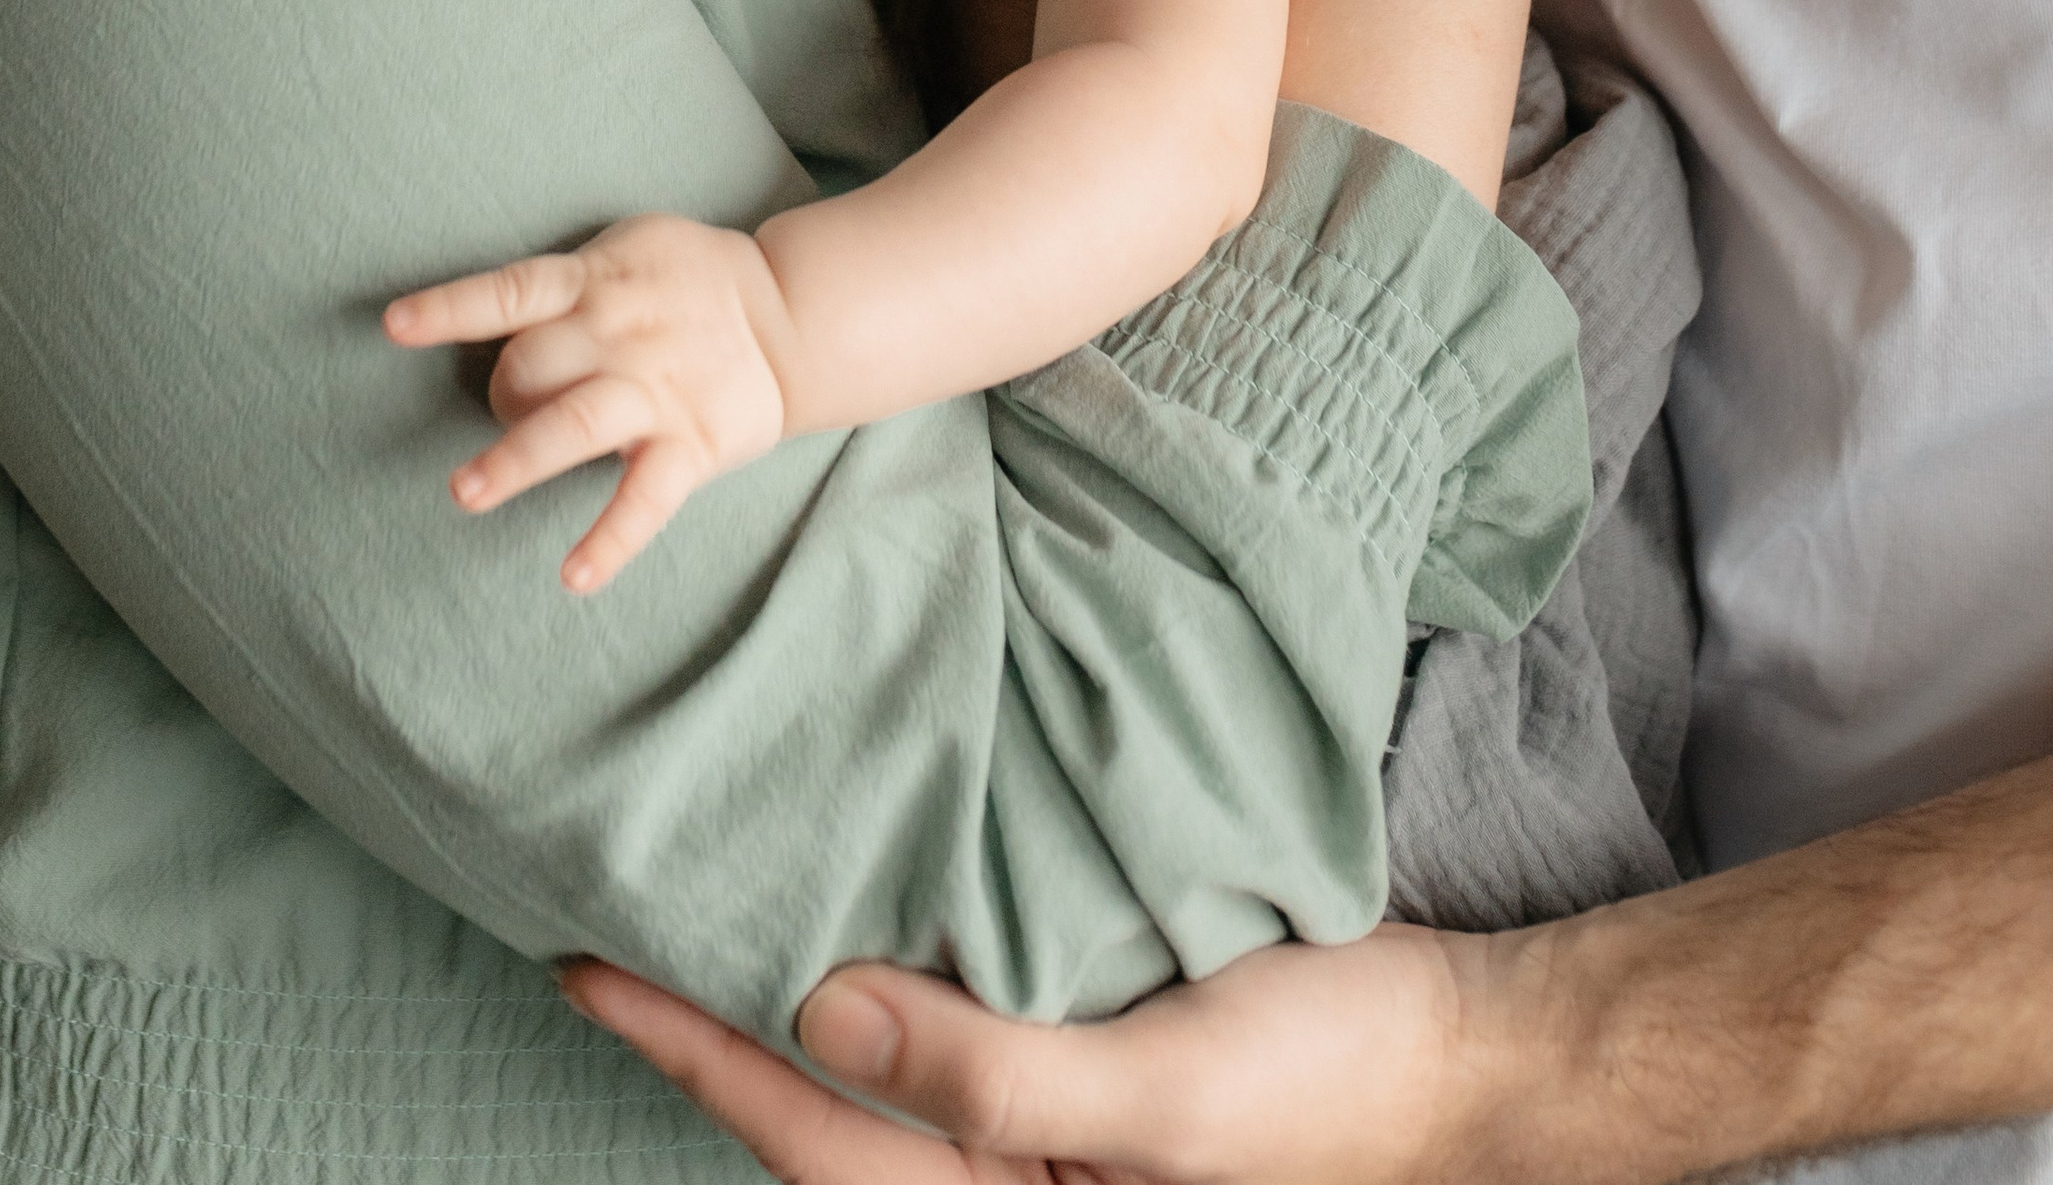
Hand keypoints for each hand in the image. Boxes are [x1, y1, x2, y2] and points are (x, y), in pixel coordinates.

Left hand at [383, 212, 791, 589]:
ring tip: (465, 492)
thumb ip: (561, 282)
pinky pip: (645, 498)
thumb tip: (485, 313)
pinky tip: (574, 576)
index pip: (509, 292)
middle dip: (499, 395)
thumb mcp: (624, 250)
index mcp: (594, 282)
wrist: (790, 314)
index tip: (395, 325)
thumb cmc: (684, 280)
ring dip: (516, 460)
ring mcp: (653, 393)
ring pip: (574, 426)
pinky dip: (611, 540)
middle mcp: (616, 336)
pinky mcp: (689, 445)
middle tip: (507, 410)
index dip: (449, 308)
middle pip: (529, 366)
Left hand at [558, 932, 1478, 1184]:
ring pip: (871, 1071)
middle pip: (818, 1116)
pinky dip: (874, 968)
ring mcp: (1041, 1119)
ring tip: (687, 903)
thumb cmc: (1326, 1081)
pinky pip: (945, 1024)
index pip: (809, 1133)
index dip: (692, 1052)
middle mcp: (1006, 1177)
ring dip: (781, 995)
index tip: (588, 967)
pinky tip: (840, 896)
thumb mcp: (1162, 1095)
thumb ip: (993, 1074)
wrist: (1464, 1053)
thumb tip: (819, 1011)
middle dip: (708, 1036)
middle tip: (597, 931)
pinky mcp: (1078, 1052)